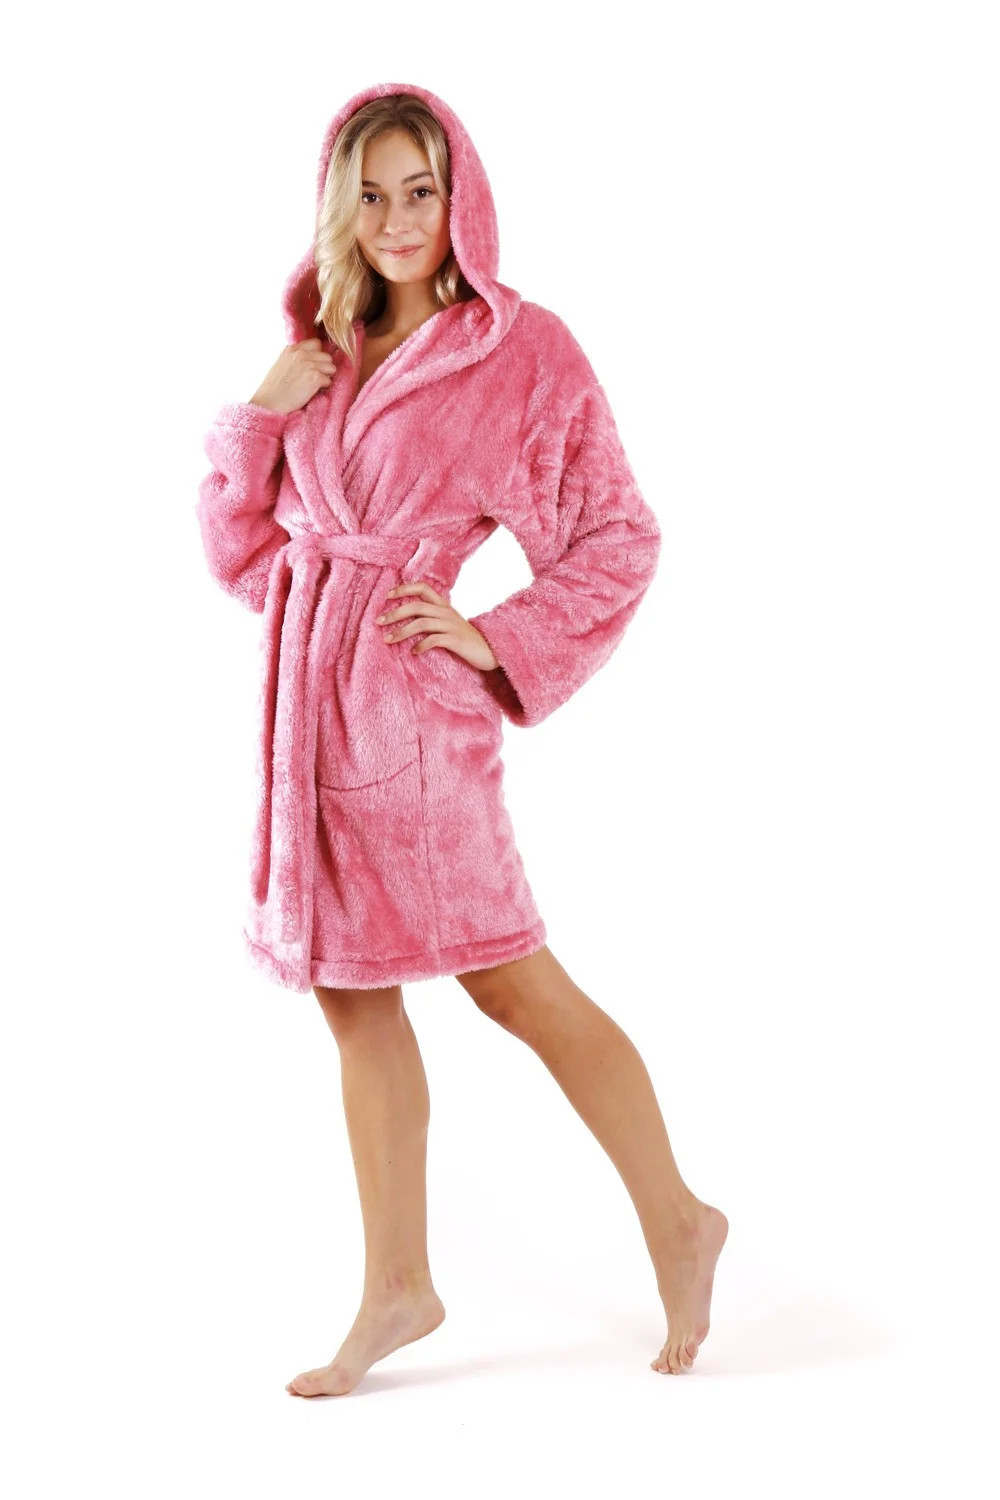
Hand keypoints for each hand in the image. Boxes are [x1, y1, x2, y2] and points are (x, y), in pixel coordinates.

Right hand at [248, 338, 336, 415]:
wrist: (270, 402)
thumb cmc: (274, 388)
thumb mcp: (282, 363)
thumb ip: (296, 358)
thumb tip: (312, 359)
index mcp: (292, 349)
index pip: (316, 343)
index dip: (317, 355)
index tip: (313, 365)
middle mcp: (301, 353)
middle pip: (326, 356)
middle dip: (323, 367)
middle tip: (313, 378)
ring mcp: (309, 364)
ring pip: (331, 367)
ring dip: (325, 377)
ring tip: (313, 384)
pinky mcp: (315, 377)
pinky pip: (329, 381)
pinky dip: (323, 387)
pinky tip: (311, 391)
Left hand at [375, 580, 498, 669]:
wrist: (491, 651)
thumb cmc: (466, 639)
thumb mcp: (449, 623)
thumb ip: (433, 617)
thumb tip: (408, 618)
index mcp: (443, 605)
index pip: (422, 587)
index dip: (403, 588)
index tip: (387, 596)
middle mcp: (446, 612)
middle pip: (416, 606)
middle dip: (395, 613)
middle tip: (378, 622)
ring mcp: (451, 626)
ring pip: (421, 623)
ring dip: (401, 631)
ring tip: (387, 639)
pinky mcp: (456, 640)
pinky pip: (435, 640)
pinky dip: (421, 645)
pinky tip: (413, 652)